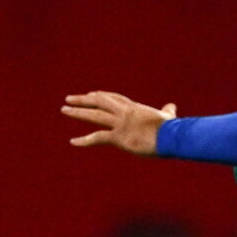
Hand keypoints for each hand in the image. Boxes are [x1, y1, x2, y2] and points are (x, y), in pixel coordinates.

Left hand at [62, 92, 176, 153]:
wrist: (172, 137)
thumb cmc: (172, 129)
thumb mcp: (168, 117)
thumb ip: (167, 111)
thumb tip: (172, 106)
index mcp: (135, 108)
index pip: (114, 98)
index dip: (101, 96)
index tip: (91, 95)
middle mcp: (124, 112)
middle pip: (100, 101)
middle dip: (83, 99)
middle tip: (69, 99)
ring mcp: (120, 124)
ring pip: (95, 115)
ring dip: (78, 112)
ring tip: (64, 109)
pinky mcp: (119, 137)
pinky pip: (98, 138)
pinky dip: (84, 140)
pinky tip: (73, 142)